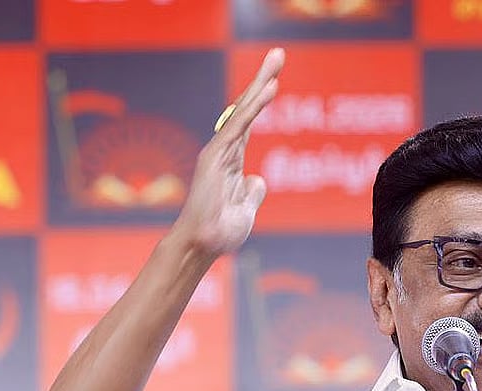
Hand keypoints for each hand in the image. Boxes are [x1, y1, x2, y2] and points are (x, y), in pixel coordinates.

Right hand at [172, 48, 283, 257]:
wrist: (203, 245)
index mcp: (232, 159)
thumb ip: (251, 191)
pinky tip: (269, 89)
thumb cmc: (220, 231)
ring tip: (276, 60)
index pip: (250, 121)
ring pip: (244, 111)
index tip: (275, 78)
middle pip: (247, 107)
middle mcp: (225, 150)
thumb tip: (257, 179)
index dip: (262, 98)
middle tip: (278, 54)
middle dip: (263, 79)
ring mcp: (219, 151)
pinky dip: (254, 107)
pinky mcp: (216, 157)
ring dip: (261, 85)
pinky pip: (238, 126)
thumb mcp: (245, 209)